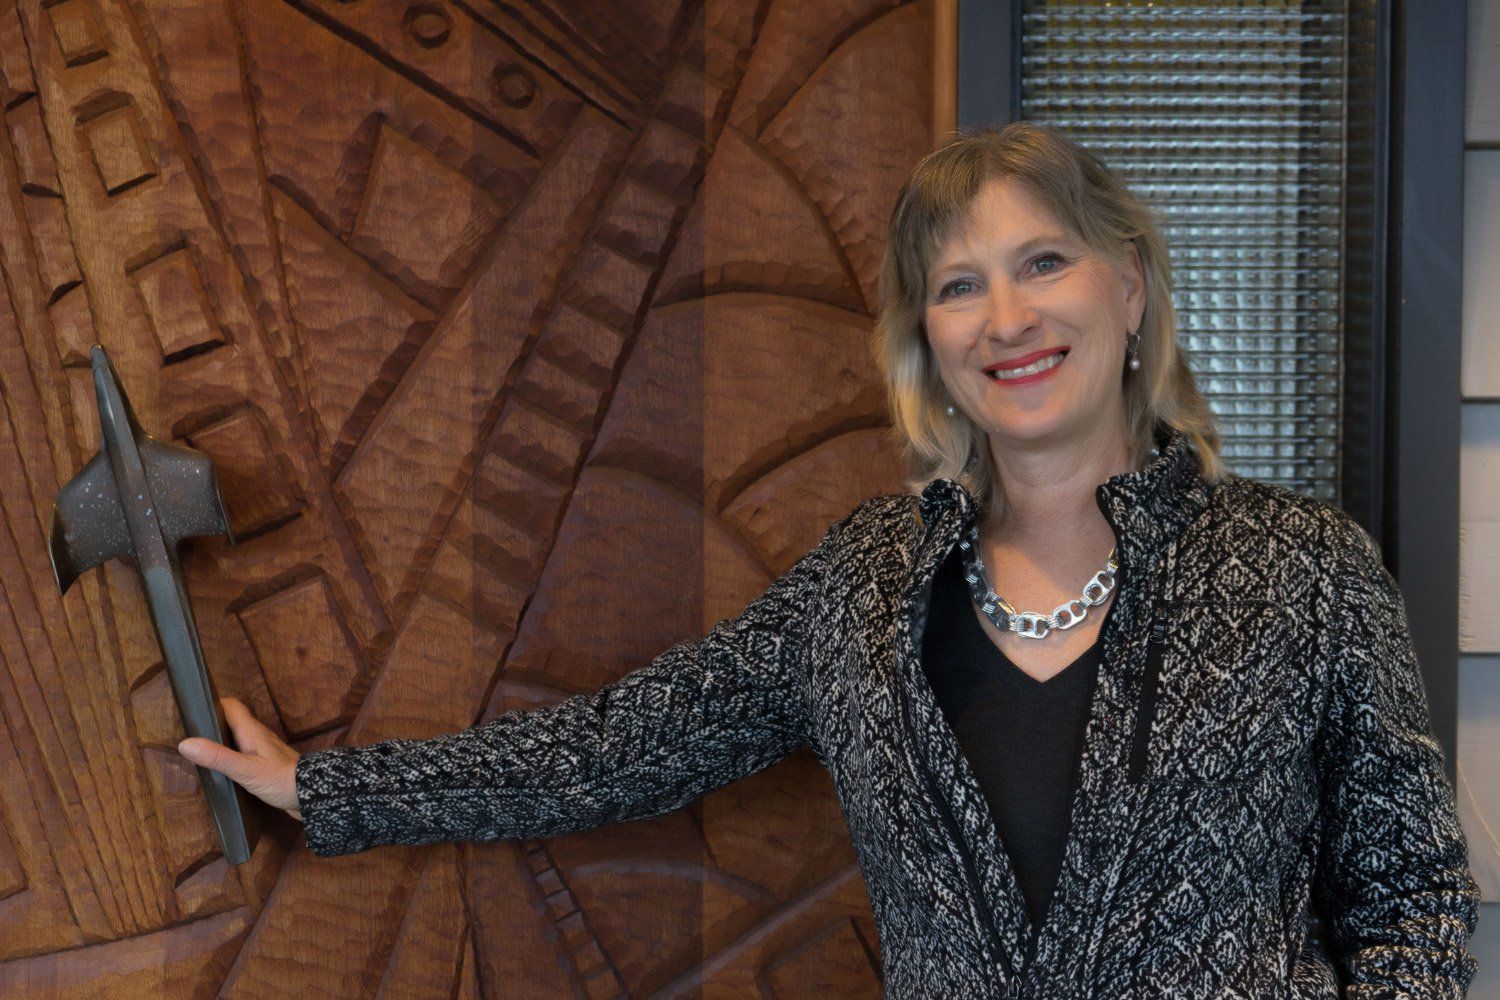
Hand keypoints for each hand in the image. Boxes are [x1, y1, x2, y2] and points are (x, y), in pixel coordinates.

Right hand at [178, 697, 302, 821]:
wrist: (313, 796)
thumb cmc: (281, 779)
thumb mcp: (245, 770)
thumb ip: (217, 757)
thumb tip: (186, 743)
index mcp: (252, 731)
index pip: (231, 706)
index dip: (212, 704)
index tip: (192, 711)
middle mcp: (258, 736)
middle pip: (232, 722)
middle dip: (212, 725)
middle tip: (190, 735)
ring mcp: (264, 750)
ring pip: (238, 739)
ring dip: (222, 742)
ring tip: (201, 753)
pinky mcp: (267, 765)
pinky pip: (245, 754)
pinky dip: (232, 757)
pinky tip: (223, 770)